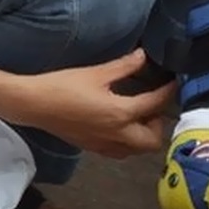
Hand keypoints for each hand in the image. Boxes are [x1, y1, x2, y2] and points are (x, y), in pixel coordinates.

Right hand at [23, 48, 176, 157]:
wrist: (34, 105)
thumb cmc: (63, 86)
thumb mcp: (96, 73)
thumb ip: (124, 66)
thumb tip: (143, 56)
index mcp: (120, 114)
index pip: (155, 105)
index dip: (168, 92)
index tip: (174, 82)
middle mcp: (117, 135)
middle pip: (153, 140)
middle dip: (159, 123)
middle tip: (154, 104)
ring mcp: (105, 145)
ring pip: (137, 150)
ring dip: (145, 135)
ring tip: (139, 115)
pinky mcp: (93, 148)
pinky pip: (121, 152)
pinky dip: (128, 142)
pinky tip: (120, 125)